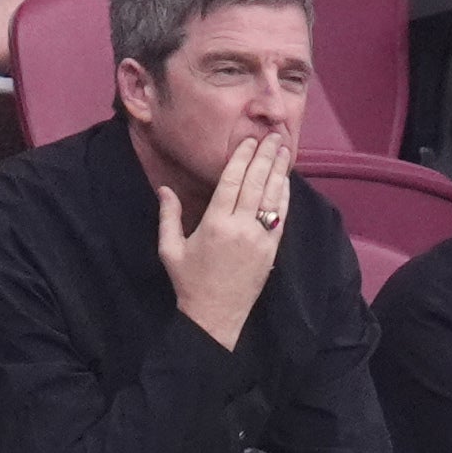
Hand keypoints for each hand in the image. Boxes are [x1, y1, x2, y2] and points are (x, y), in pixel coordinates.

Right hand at [159, 134, 290, 350]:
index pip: (232, 182)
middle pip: (256, 183)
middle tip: (273, 136)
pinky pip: (281, 217)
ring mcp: (259, 238)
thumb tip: (165, 188)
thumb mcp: (170, 249)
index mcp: (214, 224)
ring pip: (272, 197)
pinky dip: (284, 197)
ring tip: (284, 150)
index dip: (242, 158)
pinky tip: (286, 181)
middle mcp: (239, 227)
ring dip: (279, 172)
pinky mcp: (271, 250)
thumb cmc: (189, 282)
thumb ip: (168, 216)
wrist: (214, 316)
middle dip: (265, 157)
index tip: (249, 141)